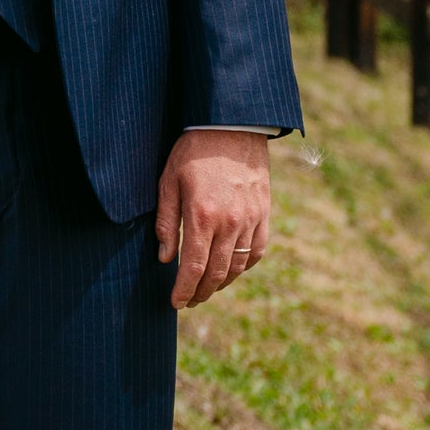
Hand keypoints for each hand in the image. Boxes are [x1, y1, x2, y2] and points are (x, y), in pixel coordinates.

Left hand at [153, 129, 270, 309]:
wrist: (232, 126)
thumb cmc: (193, 151)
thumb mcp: (168, 180)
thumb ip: (166, 221)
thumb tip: (165, 258)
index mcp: (202, 216)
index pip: (193, 268)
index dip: (183, 290)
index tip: (175, 303)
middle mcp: (230, 223)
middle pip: (217, 274)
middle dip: (200, 293)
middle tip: (188, 301)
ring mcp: (251, 220)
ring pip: (238, 267)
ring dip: (222, 284)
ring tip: (206, 289)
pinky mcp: (264, 214)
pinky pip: (257, 251)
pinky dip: (244, 267)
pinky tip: (231, 270)